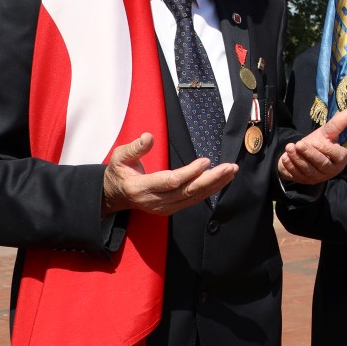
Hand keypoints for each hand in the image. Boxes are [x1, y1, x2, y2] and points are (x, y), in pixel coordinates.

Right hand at [102, 133, 236, 216]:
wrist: (115, 196)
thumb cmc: (119, 174)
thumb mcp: (119, 157)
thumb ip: (135, 148)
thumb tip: (148, 137)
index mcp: (141, 187)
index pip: (171, 181)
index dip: (190, 172)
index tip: (206, 161)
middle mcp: (155, 200)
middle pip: (188, 191)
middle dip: (211, 179)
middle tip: (229, 167)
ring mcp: (164, 207)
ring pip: (194, 197)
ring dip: (215, 184)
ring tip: (231, 171)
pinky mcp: (171, 208)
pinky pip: (194, 200)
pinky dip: (210, 190)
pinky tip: (222, 180)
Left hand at [277, 108, 346, 184]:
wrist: (303, 153)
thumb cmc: (318, 143)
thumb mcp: (327, 133)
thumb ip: (337, 124)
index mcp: (339, 159)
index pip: (337, 156)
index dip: (327, 150)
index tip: (316, 141)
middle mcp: (329, 170)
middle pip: (321, 164)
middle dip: (309, 154)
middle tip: (299, 144)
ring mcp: (316, 177)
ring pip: (308, 170)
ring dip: (297, 159)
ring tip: (289, 147)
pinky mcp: (303, 181)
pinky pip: (297, 175)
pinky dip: (290, 167)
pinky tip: (286, 157)